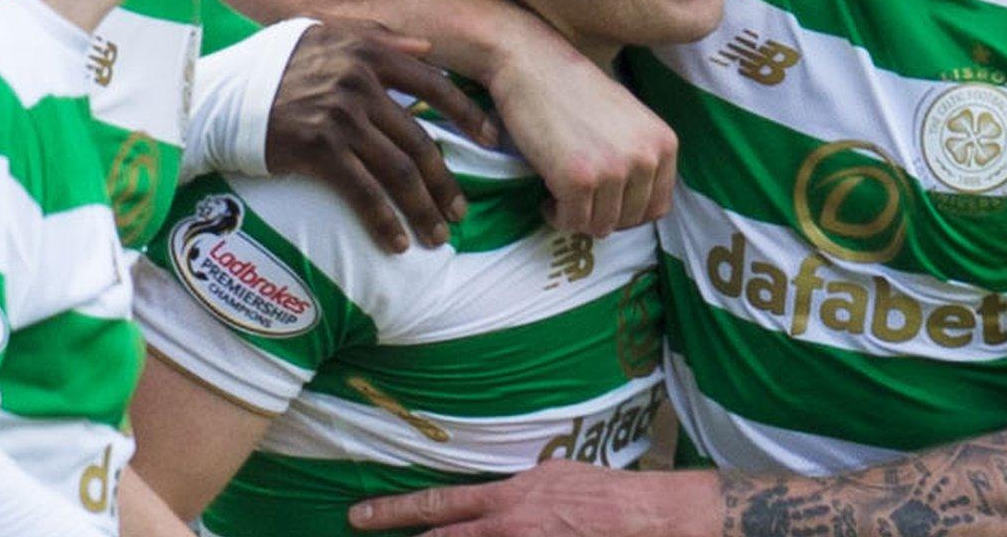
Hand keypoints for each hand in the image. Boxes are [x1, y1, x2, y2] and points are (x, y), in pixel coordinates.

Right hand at [266, 20, 492, 252]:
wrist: (223, 96)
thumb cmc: (274, 66)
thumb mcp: (324, 34)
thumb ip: (377, 36)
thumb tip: (426, 46)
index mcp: (367, 52)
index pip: (433, 84)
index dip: (467, 114)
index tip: (489, 139)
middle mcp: (359, 82)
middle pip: (420, 141)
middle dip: (446, 183)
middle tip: (460, 211)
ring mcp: (340, 117)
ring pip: (399, 172)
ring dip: (423, 210)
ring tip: (437, 236)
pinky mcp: (319, 150)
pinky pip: (364, 193)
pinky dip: (385, 222)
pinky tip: (397, 244)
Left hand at [348, 461, 704, 536]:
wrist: (646, 518)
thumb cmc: (603, 493)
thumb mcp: (550, 477)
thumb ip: (513, 492)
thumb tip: (489, 501)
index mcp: (508, 499)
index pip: (439, 506)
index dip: (396, 512)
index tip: (360, 517)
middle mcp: (508, 529)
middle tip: (363, 528)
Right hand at [487, 34, 675, 237]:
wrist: (532, 64)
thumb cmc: (573, 89)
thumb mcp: (627, 119)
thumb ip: (640, 156)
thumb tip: (637, 205)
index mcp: (664, 143)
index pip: (657, 206)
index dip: (627, 212)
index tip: (603, 204)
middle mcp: (646, 158)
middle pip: (631, 220)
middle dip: (601, 216)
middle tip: (577, 202)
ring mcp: (614, 171)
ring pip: (601, 226)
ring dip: (578, 219)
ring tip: (560, 198)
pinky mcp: (579, 180)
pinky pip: (572, 222)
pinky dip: (558, 217)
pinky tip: (547, 198)